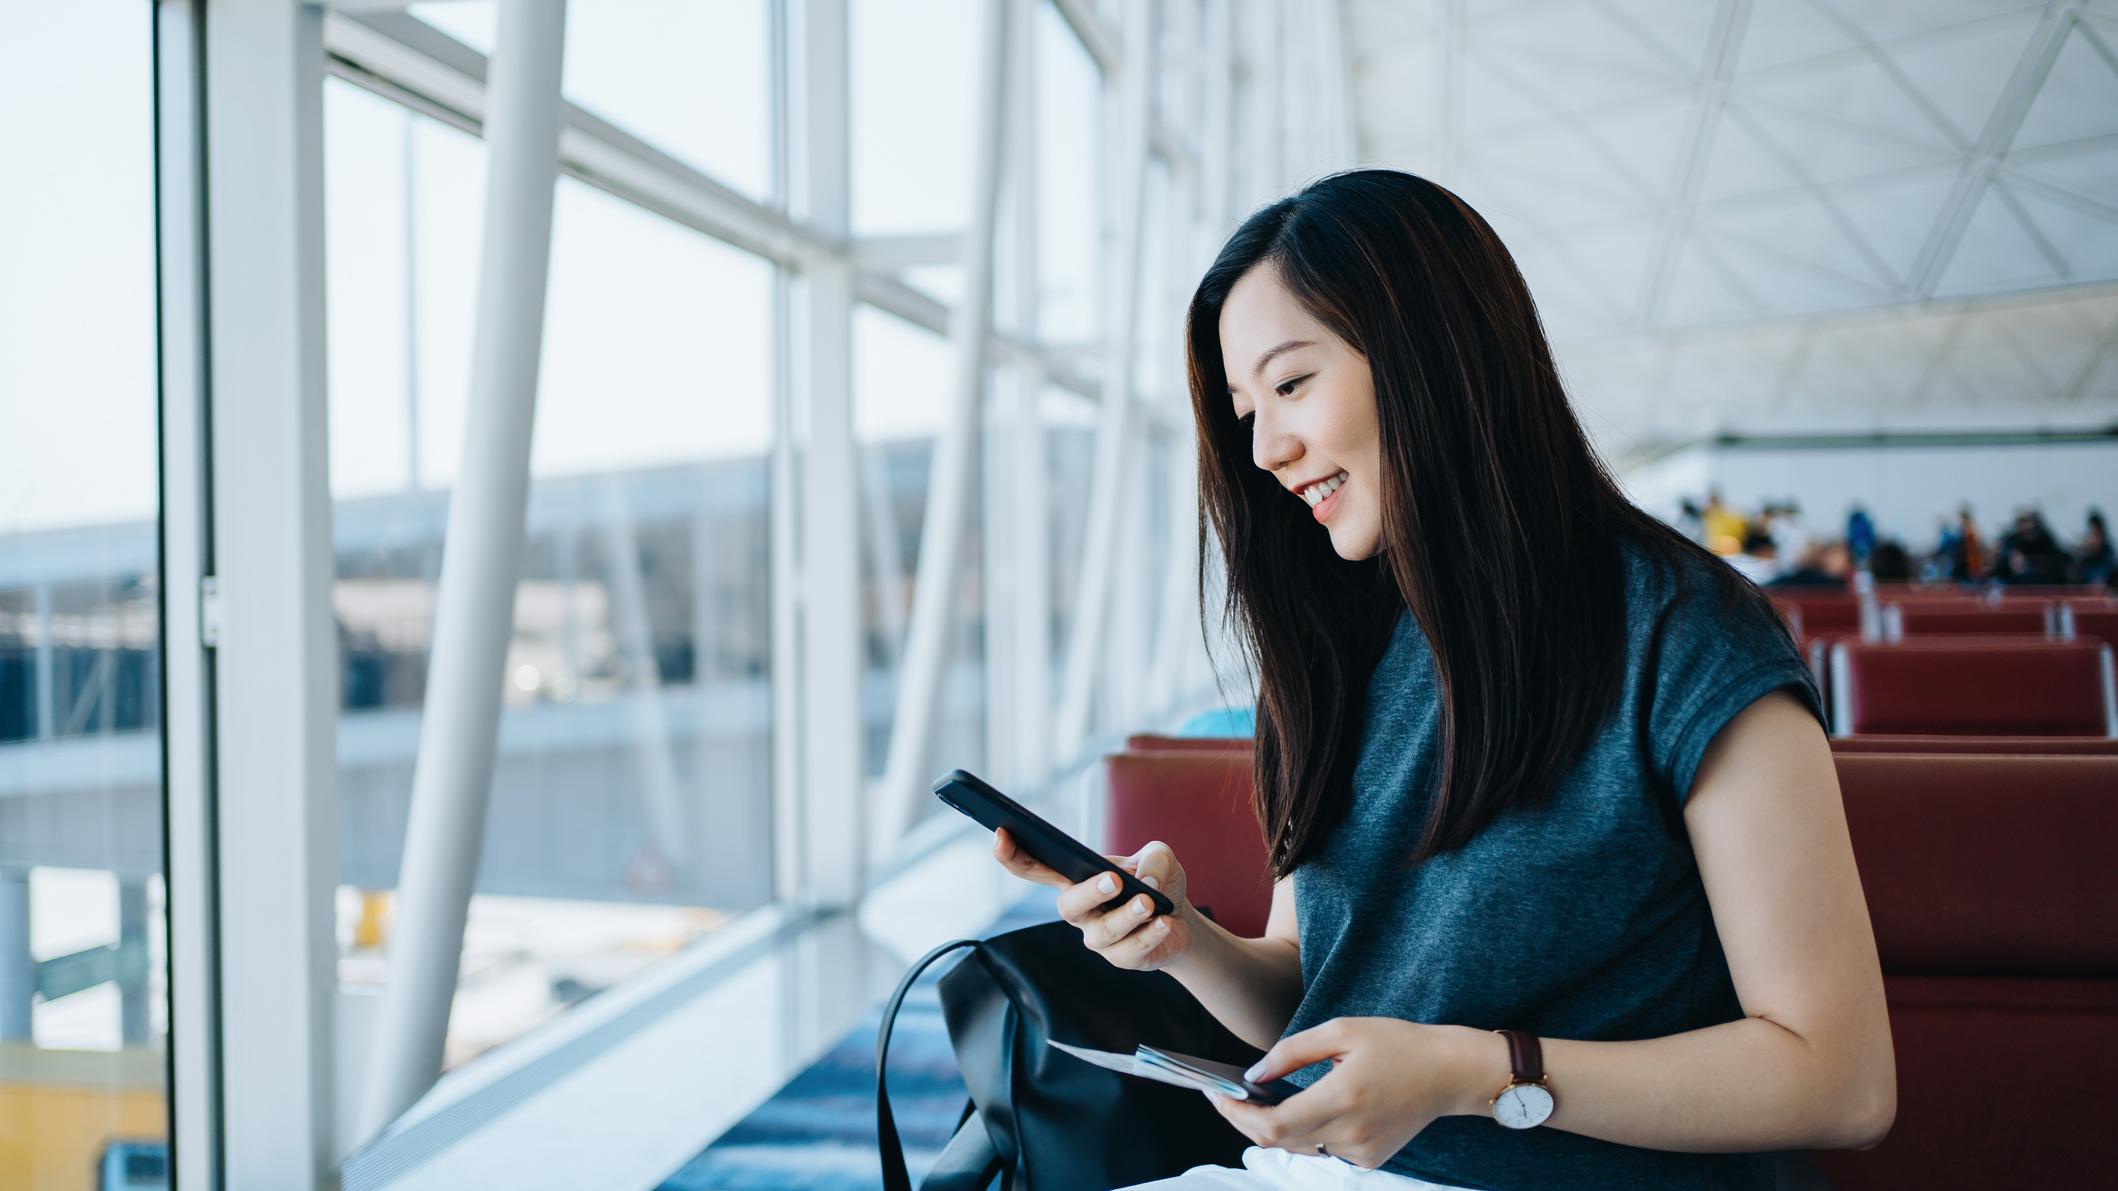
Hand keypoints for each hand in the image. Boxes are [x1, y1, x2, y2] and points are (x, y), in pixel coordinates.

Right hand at [992, 830, 1198, 971]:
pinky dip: (1150, 934)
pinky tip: (1165, 922)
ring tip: (1149, 902)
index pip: (1035, 868)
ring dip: (1127, 916)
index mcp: (1075, 879)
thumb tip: (1148, 880)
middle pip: (1068, 905)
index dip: (1013, 855)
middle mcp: (1080, 911)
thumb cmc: (1156, 882)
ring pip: (1104, 932)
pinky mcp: (1122, 959)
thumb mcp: (1159, 857)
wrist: (1180, 919)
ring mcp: (1098, 938)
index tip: (1000, 836)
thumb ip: (1154, 858)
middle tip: (1115, 880)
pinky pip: (1131, 950)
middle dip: (1089, 892)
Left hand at [1204, 1018, 1497, 1169]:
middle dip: (1246, 1119)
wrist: (1450, 1073)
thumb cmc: (1398, 1043)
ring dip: (1275, 1125)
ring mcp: (1361, 1152)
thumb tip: (1254, 1074)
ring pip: (1298, 1146)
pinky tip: (1307, 1106)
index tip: (1215, 1094)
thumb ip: (1292, 1051)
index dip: (1236, 1114)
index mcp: (1342, 1099)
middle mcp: (1350, 1134)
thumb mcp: (1342, 1030)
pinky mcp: (1370, 1159)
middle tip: (1226, 1095)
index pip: (1272, 1125)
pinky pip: (1323, 1148)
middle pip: (1278, 1141)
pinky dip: (1307, 1130)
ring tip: (1259, 1098)